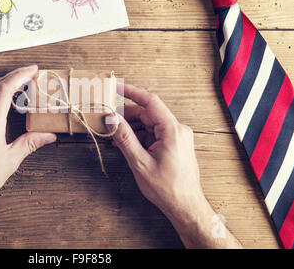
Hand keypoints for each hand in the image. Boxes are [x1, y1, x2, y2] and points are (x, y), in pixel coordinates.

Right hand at [108, 83, 205, 218]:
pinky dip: (139, 136)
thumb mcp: (140, 162)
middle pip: (147, 113)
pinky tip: (126, 144)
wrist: (185, 206)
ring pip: (149, 123)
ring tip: (114, 137)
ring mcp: (177, 136)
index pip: (150, 102)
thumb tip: (112, 119)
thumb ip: (124, 138)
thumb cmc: (167, 188)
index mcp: (172, 131)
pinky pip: (153, 133)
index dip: (131, 92)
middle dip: (126, 116)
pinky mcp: (174, 144)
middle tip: (108, 119)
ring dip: (131, 128)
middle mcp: (177, 130)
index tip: (116, 87)